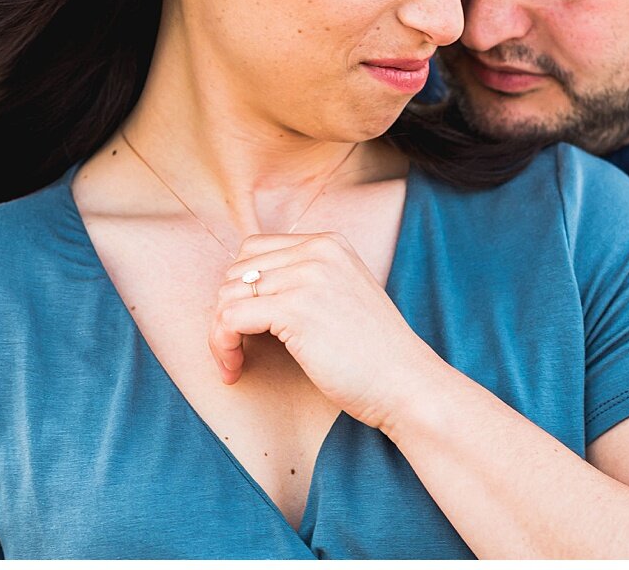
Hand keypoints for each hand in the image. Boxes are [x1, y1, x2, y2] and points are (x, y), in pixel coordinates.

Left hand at [209, 231, 440, 429]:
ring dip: (220, 333)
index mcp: (328, 244)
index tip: (243, 326)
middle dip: (226, 312)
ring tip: (234, 362)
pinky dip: (222, 345)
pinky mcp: (296, 309)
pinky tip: (234, 368)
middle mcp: (317, 251)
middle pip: (236, 272)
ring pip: (227, 295)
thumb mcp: (342, 297)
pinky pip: (230, 319)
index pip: (253, 250)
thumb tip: (242, 292)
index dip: (239, 290)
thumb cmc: (374, 355)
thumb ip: (304, 282)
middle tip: (235, 350)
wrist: (408, 385)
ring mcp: (307, 277)